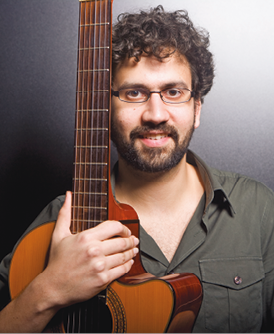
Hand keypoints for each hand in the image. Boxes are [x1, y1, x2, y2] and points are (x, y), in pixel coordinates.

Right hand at [41, 191, 138, 308]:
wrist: (53, 287)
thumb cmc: (57, 261)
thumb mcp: (59, 235)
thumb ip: (65, 213)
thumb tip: (68, 195)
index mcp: (86, 237)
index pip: (114, 226)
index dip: (123, 227)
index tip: (125, 231)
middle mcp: (94, 250)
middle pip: (122, 241)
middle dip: (131, 240)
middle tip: (134, 240)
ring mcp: (100, 266)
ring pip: (124, 255)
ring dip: (132, 252)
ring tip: (134, 250)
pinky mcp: (103, 280)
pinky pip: (122, 270)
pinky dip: (128, 265)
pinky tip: (128, 262)